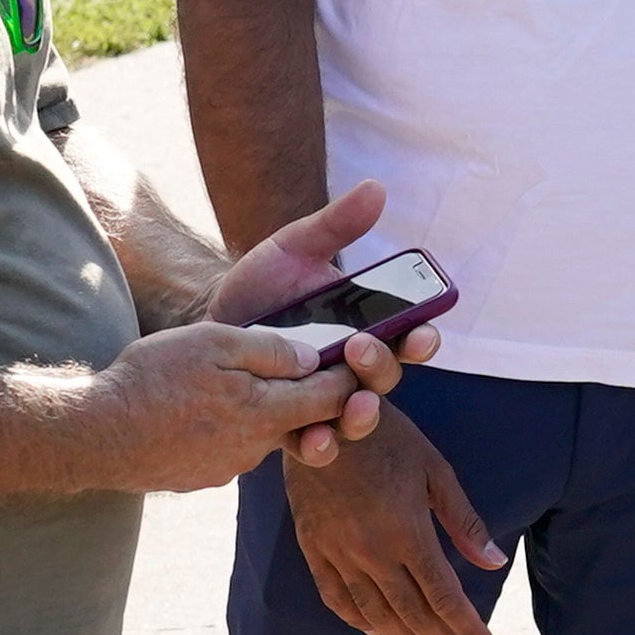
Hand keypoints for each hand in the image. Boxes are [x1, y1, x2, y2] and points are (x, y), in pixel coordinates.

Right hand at [83, 318, 362, 495]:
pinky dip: (226, 427)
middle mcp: (255, 449)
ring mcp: (228, 468)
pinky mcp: (203, 476)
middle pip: (299, 419)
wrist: (95, 435)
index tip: (355, 356)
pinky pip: (230, 447)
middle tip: (293, 364)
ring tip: (226, 381)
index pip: (331, 400)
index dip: (348, 377)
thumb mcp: (212, 343)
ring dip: (258, 409)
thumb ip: (268, 349)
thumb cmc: (151, 380)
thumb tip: (311, 356)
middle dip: (304, 394)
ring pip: (261, 433)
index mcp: (265, 413)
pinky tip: (198, 409)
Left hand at [201, 183, 413, 459]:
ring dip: (362, 416)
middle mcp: (352, 368)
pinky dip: (319, 445)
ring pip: (357, 417)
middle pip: (385, 378)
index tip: (423, 333)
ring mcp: (324, 398)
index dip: (423, 339)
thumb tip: (375, 189)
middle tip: (361, 350)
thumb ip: (335, 226)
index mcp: (366, 327)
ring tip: (353, 407)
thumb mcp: (294, 248)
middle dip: (382, 369)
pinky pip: (315, 443)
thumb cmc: (262, 282)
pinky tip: (313, 439)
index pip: (408, 337)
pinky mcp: (292, 421)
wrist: (211, 316)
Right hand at [282, 410, 502, 634]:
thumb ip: (463, 523)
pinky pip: (335, 595)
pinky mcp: (313, 546)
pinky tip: (375, 631)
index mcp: (409, 532)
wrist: (321, 414)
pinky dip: (357, 620)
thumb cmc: (387, 435)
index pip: (445, 597)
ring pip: (375, 612)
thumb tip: (493, 563)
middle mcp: (373, 551)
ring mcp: (339, 552)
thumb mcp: (435, 470)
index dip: (468, 629)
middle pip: (414, 613)